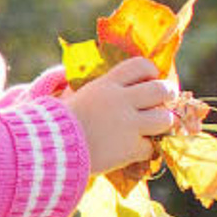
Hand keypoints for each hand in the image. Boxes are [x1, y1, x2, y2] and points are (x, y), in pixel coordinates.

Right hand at [62, 56, 178, 177]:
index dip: (150, 72)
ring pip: (165, 119)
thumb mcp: (76, 97)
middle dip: (166, 95)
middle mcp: (121, 101)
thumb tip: (109, 88)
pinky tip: (134, 150)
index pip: (141, 65)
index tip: (148, 80)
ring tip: (150, 129)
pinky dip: (144, 150)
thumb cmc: (55, 123)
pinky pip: (151, 148)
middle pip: (161, 90)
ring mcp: (128, 125)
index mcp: (106, 85)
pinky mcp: (130, 148)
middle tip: (162, 103)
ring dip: (160, 124)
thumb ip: (97, 92)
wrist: (49, 149)